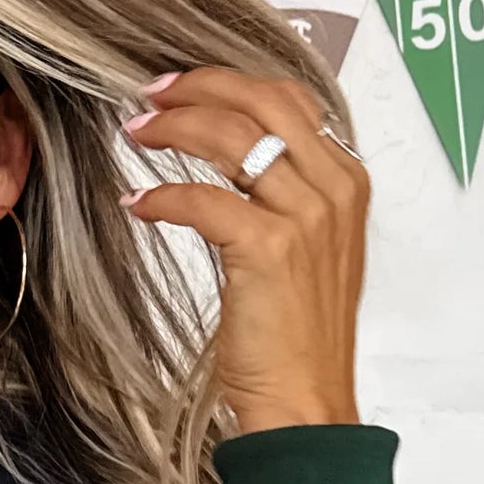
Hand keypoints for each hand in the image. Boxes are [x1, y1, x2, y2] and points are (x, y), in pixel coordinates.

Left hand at [119, 67, 368, 436]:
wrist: (304, 400)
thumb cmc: (298, 337)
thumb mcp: (309, 250)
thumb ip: (287, 196)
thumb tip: (236, 155)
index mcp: (346, 182)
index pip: (290, 99)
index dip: (229, 83)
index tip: (183, 88)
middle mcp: (333, 190)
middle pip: (262, 102)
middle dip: (199, 88)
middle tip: (151, 96)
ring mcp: (306, 217)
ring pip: (231, 139)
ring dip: (174, 129)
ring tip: (136, 134)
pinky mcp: (269, 249)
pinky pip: (203, 198)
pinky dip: (162, 196)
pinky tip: (138, 202)